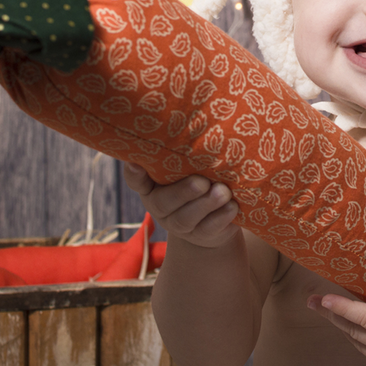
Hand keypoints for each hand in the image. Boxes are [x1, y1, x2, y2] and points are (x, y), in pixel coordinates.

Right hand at [123, 163, 240, 248]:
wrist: (216, 219)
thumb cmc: (200, 180)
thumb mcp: (190, 169)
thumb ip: (188, 157)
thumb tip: (201, 129)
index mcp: (153, 186)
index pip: (136, 181)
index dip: (134, 174)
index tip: (135, 164)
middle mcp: (161, 206)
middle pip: (164, 202)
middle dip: (184, 191)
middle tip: (203, 182)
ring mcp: (180, 224)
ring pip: (187, 218)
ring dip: (207, 204)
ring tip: (223, 192)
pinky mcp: (201, 236)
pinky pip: (208, 229)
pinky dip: (221, 217)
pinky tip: (232, 206)